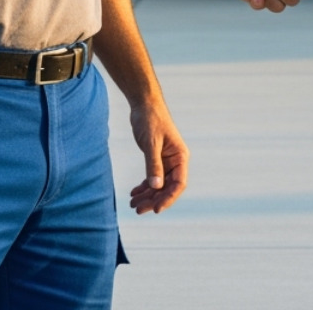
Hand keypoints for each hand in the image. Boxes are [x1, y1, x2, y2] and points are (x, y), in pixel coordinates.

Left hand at [127, 98, 188, 213]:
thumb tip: (156, 186)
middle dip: (153, 199)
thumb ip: (153, 165)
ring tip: (133, 204)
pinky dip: (144, 186)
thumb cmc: (151, 119)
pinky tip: (134, 192)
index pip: (178, 184)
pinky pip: (152, 177)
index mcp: (180, 157)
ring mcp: (166, 160)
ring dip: (147, 195)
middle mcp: (175, 161)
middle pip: (167, 187)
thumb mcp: (151, 143)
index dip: (168, 198)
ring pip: (158, 184)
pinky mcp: (156, 158)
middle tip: (137, 209)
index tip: (156, 209)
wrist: (144, 104)